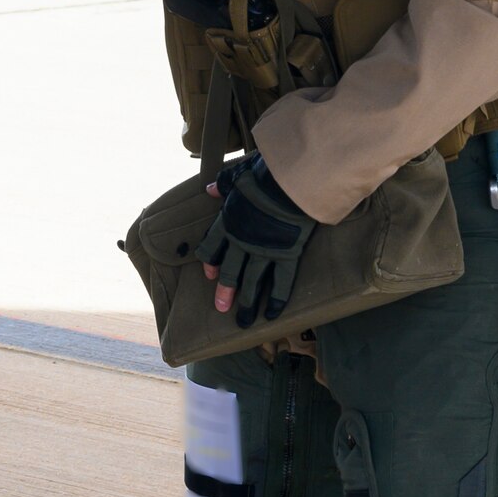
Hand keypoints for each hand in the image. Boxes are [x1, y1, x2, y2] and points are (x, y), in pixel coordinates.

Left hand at [196, 154, 316, 328]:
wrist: (288, 184)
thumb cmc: (264, 175)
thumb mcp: (237, 176)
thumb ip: (224, 185)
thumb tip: (211, 189)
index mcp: (229, 221)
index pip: (213, 246)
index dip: (211, 261)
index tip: (210, 274)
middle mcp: (242, 240)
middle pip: (230, 270)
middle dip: (225, 290)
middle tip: (222, 308)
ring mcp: (263, 251)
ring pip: (251, 282)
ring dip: (246, 303)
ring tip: (243, 321)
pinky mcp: (286, 256)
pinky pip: (280, 283)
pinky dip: (275, 300)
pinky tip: (271, 315)